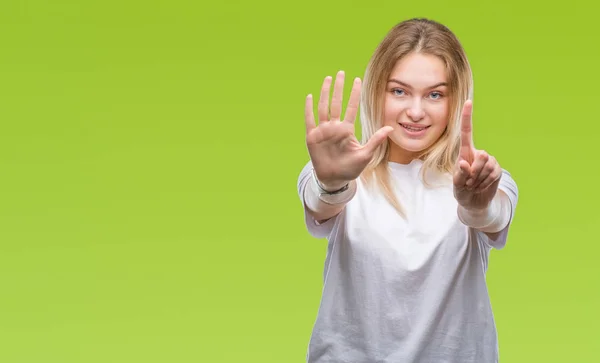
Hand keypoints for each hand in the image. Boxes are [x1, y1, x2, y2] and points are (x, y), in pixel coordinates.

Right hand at [304, 71, 392, 188]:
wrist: (334, 179)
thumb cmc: (350, 168)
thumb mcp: (365, 155)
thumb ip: (376, 140)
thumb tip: (390, 128)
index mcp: (346, 129)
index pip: (351, 107)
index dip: (354, 94)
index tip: (357, 80)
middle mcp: (334, 127)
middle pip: (336, 103)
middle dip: (338, 88)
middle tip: (341, 72)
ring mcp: (322, 131)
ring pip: (323, 108)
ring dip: (325, 93)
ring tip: (327, 79)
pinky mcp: (312, 137)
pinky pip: (309, 120)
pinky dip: (309, 109)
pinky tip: (310, 96)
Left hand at [453, 100, 501, 209]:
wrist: (474, 202)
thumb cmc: (461, 190)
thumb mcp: (457, 184)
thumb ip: (460, 174)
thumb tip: (465, 163)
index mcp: (465, 152)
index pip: (466, 131)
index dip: (467, 117)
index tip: (468, 101)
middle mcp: (478, 153)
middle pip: (481, 156)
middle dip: (474, 173)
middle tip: (468, 182)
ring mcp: (489, 160)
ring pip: (487, 166)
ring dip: (478, 180)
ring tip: (474, 185)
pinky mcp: (498, 169)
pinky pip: (494, 174)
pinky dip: (486, 183)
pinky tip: (482, 186)